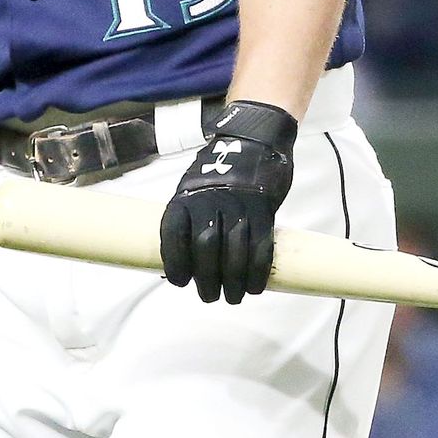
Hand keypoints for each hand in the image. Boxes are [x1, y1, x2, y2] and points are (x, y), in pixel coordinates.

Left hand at [159, 100, 297, 304]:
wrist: (254, 141)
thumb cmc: (218, 173)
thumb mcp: (193, 189)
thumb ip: (188, 221)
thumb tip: (183, 265)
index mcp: (186, 196)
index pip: (173, 232)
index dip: (174, 261)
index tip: (179, 281)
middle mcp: (210, 200)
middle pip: (206, 246)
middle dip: (207, 278)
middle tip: (209, 295)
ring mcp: (239, 204)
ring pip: (234, 250)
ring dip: (233, 281)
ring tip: (233, 296)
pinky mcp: (264, 209)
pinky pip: (261, 247)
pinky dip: (257, 272)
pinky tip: (254, 286)